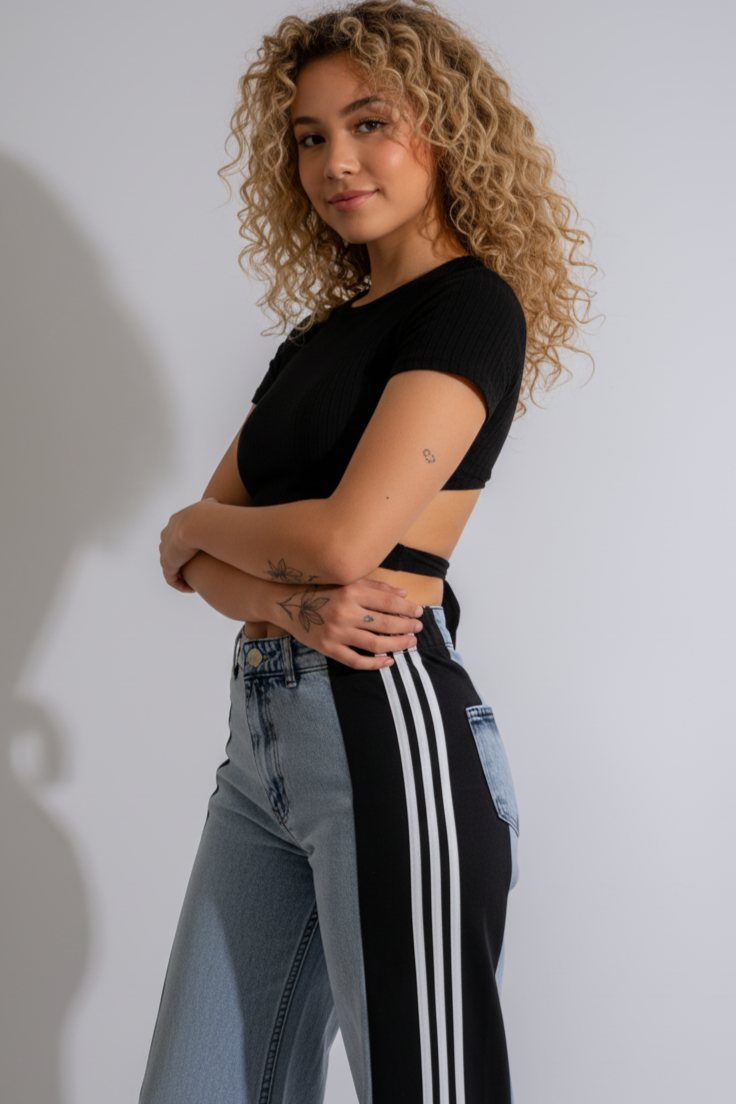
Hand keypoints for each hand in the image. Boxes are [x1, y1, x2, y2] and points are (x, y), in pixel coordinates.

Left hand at [159, 497, 218, 591]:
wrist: (200, 524)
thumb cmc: (210, 514)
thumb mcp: (213, 505)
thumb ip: (214, 505)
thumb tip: (219, 503)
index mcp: (176, 522)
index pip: (178, 536)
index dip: (188, 546)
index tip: (200, 554)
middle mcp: (167, 536)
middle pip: (171, 552)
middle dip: (182, 561)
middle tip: (196, 570)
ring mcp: (165, 550)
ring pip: (170, 567)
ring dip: (181, 576)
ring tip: (193, 584)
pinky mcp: (167, 563)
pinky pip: (171, 578)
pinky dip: (180, 585)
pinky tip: (191, 589)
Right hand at [268, 576, 425, 670]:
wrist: (286, 603)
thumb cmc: (320, 590)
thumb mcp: (347, 582)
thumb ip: (376, 587)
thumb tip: (404, 596)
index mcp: (351, 592)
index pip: (389, 603)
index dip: (407, 609)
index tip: (418, 612)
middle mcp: (345, 612)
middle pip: (385, 624)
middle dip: (406, 627)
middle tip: (417, 628)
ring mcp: (336, 633)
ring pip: (375, 644)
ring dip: (397, 645)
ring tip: (409, 643)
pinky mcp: (328, 649)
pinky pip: (356, 661)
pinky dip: (375, 664)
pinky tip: (389, 662)